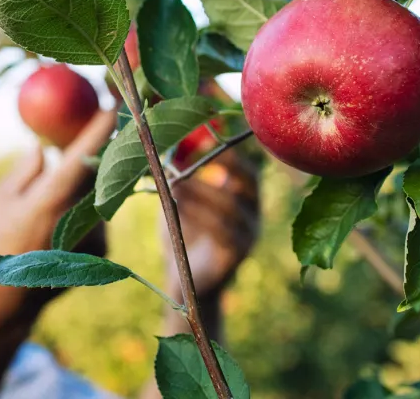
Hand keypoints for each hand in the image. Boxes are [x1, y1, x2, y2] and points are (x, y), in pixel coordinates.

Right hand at [0, 109, 117, 317]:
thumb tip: (44, 148)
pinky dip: (85, 209)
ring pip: (99, 192)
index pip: (85, 152)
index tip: (111, 101)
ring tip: (55, 200)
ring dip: (86, 184)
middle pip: (101, 168)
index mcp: (52, 198)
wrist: (8, 301)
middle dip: (100, 147)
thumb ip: (26, 170)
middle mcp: (81, 215)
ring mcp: (96, 234)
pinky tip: (59, 227)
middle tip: (94, 126)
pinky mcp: (103, 249)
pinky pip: (98, 214)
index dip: (101, 124)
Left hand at [161, 149, 258, 303]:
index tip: (207, 138)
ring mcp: (248, 235)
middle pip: (248, 183)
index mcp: (243, 198)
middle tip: (196, 157)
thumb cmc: (182, 236)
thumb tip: (167, 148)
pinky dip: (199, 215)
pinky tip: (179, 206)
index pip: (247, 169)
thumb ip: (178, 178)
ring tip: (177, 183)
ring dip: (201, 192)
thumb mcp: (179, 203)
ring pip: (230, 207)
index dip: (231, 153)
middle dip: (224, 167)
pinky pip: (222, 230)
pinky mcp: (237, 254)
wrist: (183, 281)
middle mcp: (252, 214)